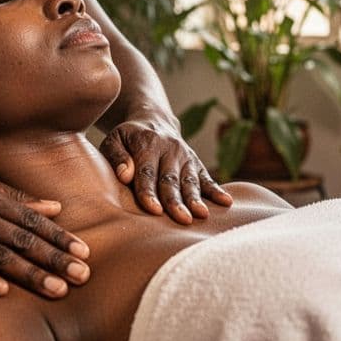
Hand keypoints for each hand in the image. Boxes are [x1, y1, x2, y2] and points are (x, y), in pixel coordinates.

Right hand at [0, 160, 90, 298]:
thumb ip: (15, 197)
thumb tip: (54, 207)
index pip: (32, 220)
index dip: (59, 237)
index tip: (83, 252)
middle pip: (22, 240)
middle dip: (54, 259)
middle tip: (82, 276)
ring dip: (29, 274)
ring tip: (56, 290)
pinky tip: (3, 292)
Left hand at [99, 115, 231, 223]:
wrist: (154, 121)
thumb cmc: (128, 139)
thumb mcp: (113, 140)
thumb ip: (116, 157)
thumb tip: (125, 175)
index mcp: (146, 145)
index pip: (147, 172)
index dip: (149, 192)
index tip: (153, 210)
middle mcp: (169, 150)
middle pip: (171, 180)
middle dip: (176, 201)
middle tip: (181, 219)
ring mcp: (185, 156)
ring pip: (190, 180)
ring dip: (196, 198)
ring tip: (202, 215)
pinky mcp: (196, 162)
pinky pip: (206, 177)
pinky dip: (216, 190)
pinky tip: (226, 202)